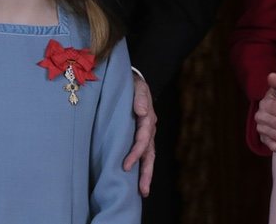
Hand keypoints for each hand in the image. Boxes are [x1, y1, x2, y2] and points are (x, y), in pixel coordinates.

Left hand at [123, 72, 156, 196]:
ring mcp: (146, 134)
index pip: (143, 139)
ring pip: (148, 157)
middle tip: (142, 190)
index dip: (135, 153)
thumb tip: (142, 111)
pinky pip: (143, 154)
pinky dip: (142, 167)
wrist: (133, 82)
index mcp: (148, 119)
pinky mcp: (139, 137)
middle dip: (146, 172)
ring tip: (143, 192)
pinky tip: (136, 181)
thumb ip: (139, 97)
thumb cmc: (133, 84)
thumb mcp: (137, 86)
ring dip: (146, 174)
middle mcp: (149, 129)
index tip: (126, 165)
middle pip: (149, 154)